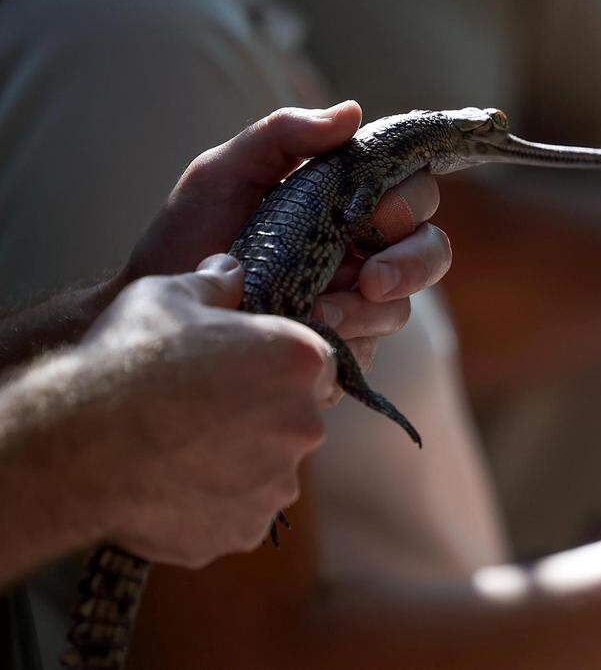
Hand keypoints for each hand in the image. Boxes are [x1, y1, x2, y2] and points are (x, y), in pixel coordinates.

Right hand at [71, 257, 335, 566]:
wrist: (82, 444)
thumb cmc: (129, 361)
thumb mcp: (168, 296)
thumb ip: (214, 284)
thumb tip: (230, 271)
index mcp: (299, 361)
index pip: (318, 363)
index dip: (280, 366)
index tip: (246, 371)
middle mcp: (304, 425)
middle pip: (295, 419)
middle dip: (261, 416)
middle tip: (205, 411)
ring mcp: (277, 484)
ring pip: (268, 471)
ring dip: (238, 463)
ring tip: (180, 450)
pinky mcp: (245, 529)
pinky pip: (237, 513)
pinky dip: (213, 504)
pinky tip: (171, 484)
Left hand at [123, 101, 451, 371]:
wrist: (158, 307)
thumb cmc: (188, 233)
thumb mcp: (225, 171)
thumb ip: (284, 134)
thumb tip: (352, 111)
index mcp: (347, 202)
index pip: (413, 191)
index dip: (409, 200)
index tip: (374, 212)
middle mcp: (362, 250)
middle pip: (430, 249)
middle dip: (412, 262)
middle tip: (371, 278)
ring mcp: (354, 303)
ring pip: (403, 306)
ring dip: (371, 310)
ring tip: (320, 314)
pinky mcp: (340, 348)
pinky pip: (370, 350)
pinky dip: (348, 343)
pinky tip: (310, 336)